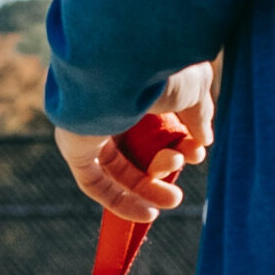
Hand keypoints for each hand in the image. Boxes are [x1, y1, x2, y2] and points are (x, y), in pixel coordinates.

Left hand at [53, 62, 216, 220]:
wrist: (121, 60)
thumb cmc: (159, 67)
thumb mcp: (193, 89)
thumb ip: (198, 114)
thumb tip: (202, 139)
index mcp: (138, 82)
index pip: (157, 121)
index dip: (181, 142)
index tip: (198, 151)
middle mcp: (111, 100)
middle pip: (138, 146)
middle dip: (166, 166)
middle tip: (186, 171)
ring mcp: (89, 122)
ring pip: (117, 166)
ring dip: (146, 188)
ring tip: (173, 200)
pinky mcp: (73, 143)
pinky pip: (92, 180)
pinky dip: (118, 200)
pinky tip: (148, 213)